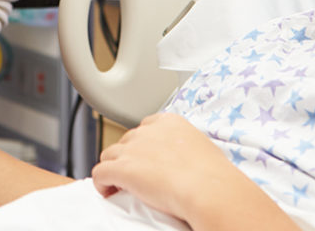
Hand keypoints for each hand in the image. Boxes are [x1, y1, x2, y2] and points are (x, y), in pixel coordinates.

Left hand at [91, 113, 238, 223]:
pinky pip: (100, 173)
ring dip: (113, 168)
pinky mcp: (122, 169)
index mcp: (169, 122)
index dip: (142, 145)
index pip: (145, 127)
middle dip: (128, 157)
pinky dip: (101, 183)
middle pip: (126, 141)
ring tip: (119, 185)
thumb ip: (187, 147)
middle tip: (136, 176)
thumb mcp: (202, 149)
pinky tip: (108, 192)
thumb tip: (186, 161)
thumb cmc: (214, 176)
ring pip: (109, 154)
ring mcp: (133, 149)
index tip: (146, 158)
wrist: (210, 190)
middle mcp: (148, 131)